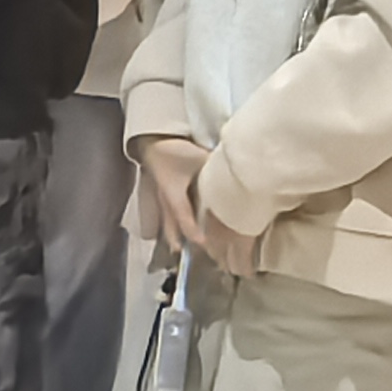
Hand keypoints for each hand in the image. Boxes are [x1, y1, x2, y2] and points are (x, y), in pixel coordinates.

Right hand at [137, 137, 259, 274]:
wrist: (152, 138)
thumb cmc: (174, 150)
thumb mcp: (199, 158)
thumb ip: (216, 170)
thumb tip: (239, 177)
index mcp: (174, 194)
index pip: (184, 217)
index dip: (193, 232)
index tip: (202, 243)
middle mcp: (165, 198)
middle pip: (170, 223)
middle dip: (177, 238)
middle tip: (183, 252)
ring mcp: (158, 194)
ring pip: (164, 218)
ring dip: (170, 232)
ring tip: (175, 246)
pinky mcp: (157, 189)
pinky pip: (162, 209)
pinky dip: (166, 220)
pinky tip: (166, 225)